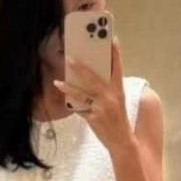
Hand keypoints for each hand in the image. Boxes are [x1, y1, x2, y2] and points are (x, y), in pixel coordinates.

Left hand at [53, 37, 133, 157]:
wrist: (123, 141)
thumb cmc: (117, 119)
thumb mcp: (117, 101)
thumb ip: (107, 89)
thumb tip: (89, 77)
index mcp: (119, 90)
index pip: (117, 68)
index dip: (115, 53)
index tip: (111, 39)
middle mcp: (112, 97)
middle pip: (94, 78)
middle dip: (80, 67)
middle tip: (69, 58)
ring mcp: (102, 108)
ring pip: (82, 94)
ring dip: (68, 87)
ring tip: (58, 82)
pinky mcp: (94, 118)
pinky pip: (79, 109)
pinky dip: (72, 105)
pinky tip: (63, 100)